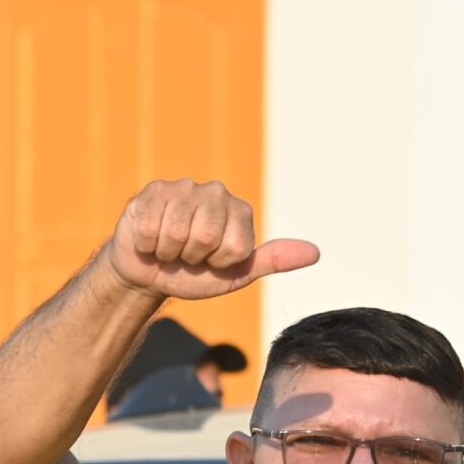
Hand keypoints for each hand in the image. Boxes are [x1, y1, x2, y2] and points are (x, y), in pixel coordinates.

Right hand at [105, 179, 317, 303]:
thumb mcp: (236, 274)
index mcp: (240, 211)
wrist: (150, 272)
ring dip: (168, 252)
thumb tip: (315, 253)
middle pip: (206, 237)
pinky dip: (148, 244)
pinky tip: (151, 239)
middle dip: (192, 257)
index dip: (218, 263)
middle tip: (187, 256)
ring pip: (176, 232)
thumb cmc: (195, 274)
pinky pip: (151, 227)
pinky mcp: (153, 191)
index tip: (211, 261)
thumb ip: (273, 260)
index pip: (235, 247)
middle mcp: (215, 193)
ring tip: (169, 248)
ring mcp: (183, 188)